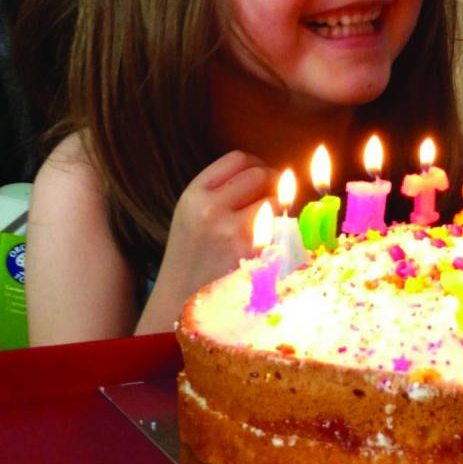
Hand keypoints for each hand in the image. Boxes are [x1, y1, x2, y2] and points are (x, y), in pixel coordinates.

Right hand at [166, 150, 278, 290]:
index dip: (257, 164)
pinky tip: (270, 241)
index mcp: (194, 195)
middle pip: (260, 174)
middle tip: (273, 199)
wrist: (179, 304)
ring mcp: (233, 231)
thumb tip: (267, 174)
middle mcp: (211, 208)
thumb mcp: (192, 215)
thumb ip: (220, 191)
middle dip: (273, 184)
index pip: (238, 159)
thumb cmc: (192, 258)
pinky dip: (283, 231)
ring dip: (280, 209)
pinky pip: (282, 227)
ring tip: (268, 223)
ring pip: (275, 200)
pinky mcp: (254, 253)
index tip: (262, 178)